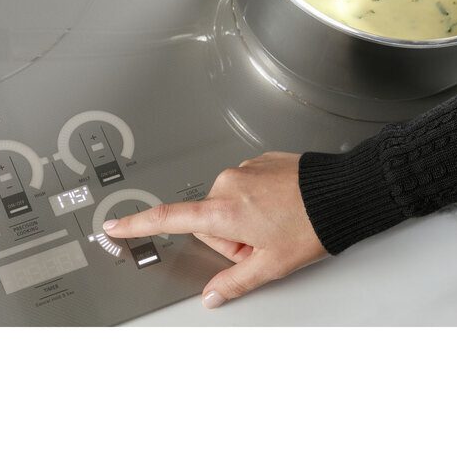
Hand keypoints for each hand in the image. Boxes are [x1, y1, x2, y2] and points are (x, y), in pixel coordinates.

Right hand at [102, 151, 326, 308]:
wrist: (342, 191)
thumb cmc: (311, 224)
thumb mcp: (271, 265)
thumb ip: (234, 282)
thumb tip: (213, 296)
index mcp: (224, 210)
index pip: (169, 219)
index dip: (137, 223)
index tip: (114, 224)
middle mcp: (229, 183)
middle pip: (209, 219)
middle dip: (230, 237)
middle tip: (261, 244)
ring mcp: (245, 168)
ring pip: (230, 203)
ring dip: (246, 218)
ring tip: (278, 224)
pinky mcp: (261, 159)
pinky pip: (248, 186)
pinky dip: (259, 201)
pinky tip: (282, 207)